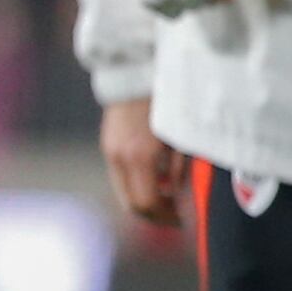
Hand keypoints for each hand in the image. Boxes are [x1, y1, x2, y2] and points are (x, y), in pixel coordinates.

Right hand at [98, 98, 179, 224]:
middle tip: (177, 216)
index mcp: (142, 157)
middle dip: (155, 214)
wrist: (138, 71)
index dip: (166, 217)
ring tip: (171, 197)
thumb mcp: (183, 136)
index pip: (148, 204)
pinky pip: (121, 175)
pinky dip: (138, 184)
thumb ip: (181, 168)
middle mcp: (121, 157)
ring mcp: (111, 150)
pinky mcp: (108, 143)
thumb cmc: (171, 101)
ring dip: (146, 200)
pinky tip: (159, 177)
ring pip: (124, 192)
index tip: (183, 220)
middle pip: (132, 204)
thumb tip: (178, 194)